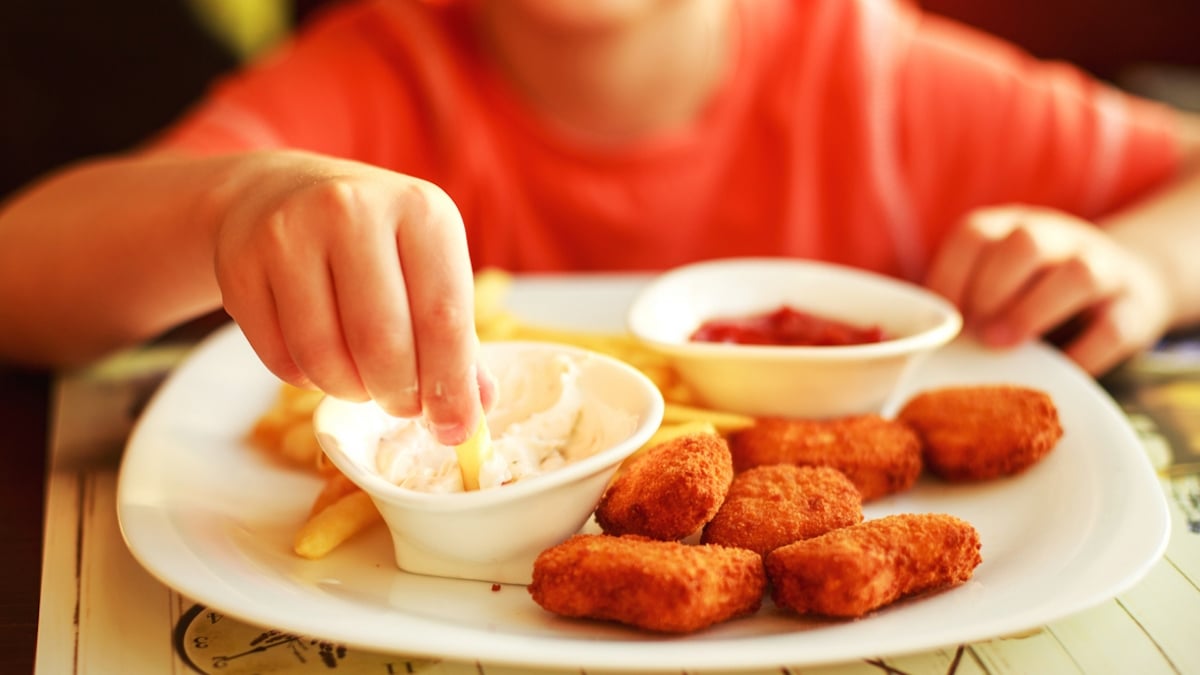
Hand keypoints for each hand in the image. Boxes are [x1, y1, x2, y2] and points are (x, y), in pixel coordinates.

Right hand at [211, 150, 492, 443]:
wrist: (282, 194)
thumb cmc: (375, 242)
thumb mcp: (428, 265)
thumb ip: (457, 338)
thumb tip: (473, 410)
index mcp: (420, 209)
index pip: (444, 317)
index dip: (450, 387)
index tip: (454, 430)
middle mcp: (352, 209)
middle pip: (381, 342)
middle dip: (399, 395)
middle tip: (404, 407)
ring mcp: (289, 233)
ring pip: (324, 356)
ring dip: (351, 391)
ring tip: (364, 383)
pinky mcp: (239, 264)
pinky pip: (279, 358)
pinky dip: (308, 380)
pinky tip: (323, 361)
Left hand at [924, 205, 1170, 374]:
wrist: (1129, 283)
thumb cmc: (1036, 290)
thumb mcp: (1000, 278)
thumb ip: (964, 299)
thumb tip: (911, 342)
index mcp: (1013, 228)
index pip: (974, 233)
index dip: (950, 274)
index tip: (940, 317)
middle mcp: (1059, 238)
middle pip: (1026, 243)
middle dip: (992, 288)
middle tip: (973, 333)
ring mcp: (1104, 267)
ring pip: (1077, 275)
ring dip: (1033, 311)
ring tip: (1001, 344)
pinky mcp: (1137, 307)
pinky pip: (1114, 327)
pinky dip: (1084, 352)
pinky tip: (1057, 370)